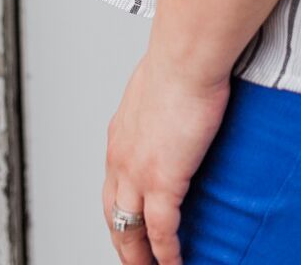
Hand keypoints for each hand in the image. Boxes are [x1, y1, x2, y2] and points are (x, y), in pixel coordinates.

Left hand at [103, 48, 231, 264]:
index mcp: (121, 134)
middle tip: (132, 258)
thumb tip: (179, 98)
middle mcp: (121, 159)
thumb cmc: (181, 59)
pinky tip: (174, 263)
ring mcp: (138, 174)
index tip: (130, 221)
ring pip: (129, 231)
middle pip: (114, 215)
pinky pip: (161, 232)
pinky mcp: (163, 182)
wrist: (186, 57)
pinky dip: (167, 253)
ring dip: (138, 256)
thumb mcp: (160, 83)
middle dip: (122, 242)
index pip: (113, 184)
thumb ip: (163, 101)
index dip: (120, 208)